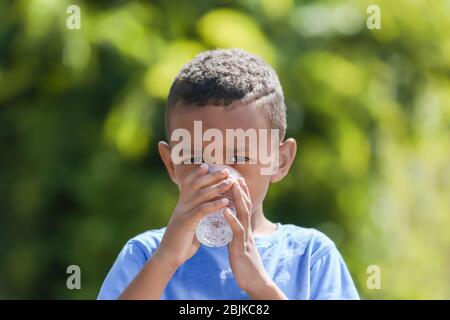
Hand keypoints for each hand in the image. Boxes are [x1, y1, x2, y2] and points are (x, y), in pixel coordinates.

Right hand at [153, 163, 232, 269]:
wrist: (168, 256)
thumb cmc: (181, 242)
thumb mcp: (189, 225)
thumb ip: (197, 218)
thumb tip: (208, 215)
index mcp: (182, 204)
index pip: (188, 184)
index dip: (197, 174)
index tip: (207, 165)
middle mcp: (181, 205)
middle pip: (197, 185)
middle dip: (212, 176)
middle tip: (227, 171)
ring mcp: (183, 213)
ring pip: (201, 195)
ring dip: (217, 187)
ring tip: (230, 183)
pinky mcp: (186, 223)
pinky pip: (202, 210)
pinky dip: (214, 205)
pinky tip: (225, 202)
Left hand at [223, 178, 287, 299]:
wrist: (254, 282)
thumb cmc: (245, 265)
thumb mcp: (240, 246)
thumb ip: (234, 236)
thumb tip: (228, 227)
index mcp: (244, 230)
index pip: (243, 208)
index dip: (240, 193)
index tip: (235, 179)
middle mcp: (246, 231)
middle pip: (245, 206)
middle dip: (240, 190)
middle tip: (236, 175)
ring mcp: (245, 238)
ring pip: (243, 214)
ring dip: (238, 198)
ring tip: (233, 185)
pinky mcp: (241, 247)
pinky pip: (236, 231)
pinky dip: (231, 219)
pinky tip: (225, 210)